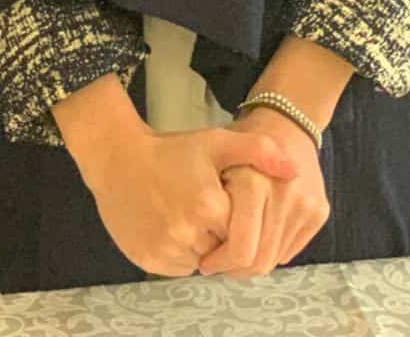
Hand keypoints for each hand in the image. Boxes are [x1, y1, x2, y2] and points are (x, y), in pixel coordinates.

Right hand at [69, 100, 296, 277]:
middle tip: (201, 209)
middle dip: (219, 235)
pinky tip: (167, 225)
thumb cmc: (169, 151)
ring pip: (201, 262)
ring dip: (200, 247)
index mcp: (209, 206)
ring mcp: (166, 249)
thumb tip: (294, 170)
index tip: (221, 202)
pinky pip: (177, 268)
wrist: (115, 157)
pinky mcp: (148, 261)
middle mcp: (188, 233)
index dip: (236, 218)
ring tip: (183, 215)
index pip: (244, 232)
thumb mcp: (214, 142)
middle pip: (222, 250)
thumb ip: (258, 151)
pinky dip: (178, 254)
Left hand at [199, 108, 329, 275]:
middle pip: (260, 260)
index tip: (206, 262)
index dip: (220, 263)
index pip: (240, 249)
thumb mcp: (215, 156)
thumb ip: (210, 198)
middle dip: (235, 269)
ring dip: (253, 263)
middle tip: (218, 265)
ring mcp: (306, 207)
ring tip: (234, 253)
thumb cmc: (241, 140)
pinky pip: (291, 250)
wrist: (286, 123)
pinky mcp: (320, 213)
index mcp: (253, 184)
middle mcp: (284, 198)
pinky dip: (271, 251)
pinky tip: (256, 239)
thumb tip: (210, 246)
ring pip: (275, 259)